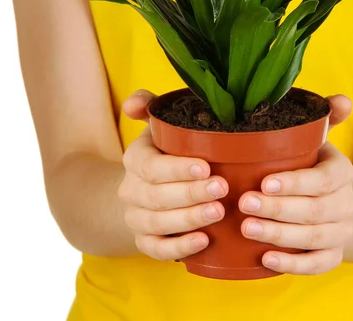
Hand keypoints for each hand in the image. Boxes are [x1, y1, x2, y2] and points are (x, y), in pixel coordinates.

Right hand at [118, 90, 228, 260]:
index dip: (177, 169)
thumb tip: (133, 103)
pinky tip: (204, 241)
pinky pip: (157, 249)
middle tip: (222, 188)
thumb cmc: (166, 150)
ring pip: (157, 223)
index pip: (151, 167)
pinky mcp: (144, 240)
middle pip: (156, 196)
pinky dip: (179, 248)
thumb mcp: (158, 124)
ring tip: (218, 212)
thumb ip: (148, 106)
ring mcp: (136, 217)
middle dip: (191, 193)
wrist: (145, 187)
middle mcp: (131, 190)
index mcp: (135, 159)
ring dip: (189, 219)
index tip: (205, 167)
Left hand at [239, 94, 352, 274]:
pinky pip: (317, 265)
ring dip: (279, 235)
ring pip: (315, 239)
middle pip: (315, 210)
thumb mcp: (319, 140)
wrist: (338, 202)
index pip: (324, 179)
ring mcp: (341, 232)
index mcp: (342, 172)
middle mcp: (347, 204)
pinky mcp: (333, 255)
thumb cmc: (313, 166)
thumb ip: (325, 118)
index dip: (296, 183)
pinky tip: (265, 259)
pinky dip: (293, 265)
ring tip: (246, 228)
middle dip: (278, 209)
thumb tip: (341, 99)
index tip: (264, 182)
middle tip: (244, 203)